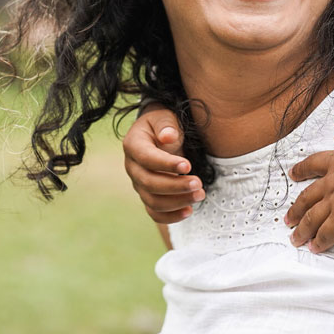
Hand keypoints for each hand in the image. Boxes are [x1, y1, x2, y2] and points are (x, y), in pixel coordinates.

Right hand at [123, 105, 203, 222]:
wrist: (159, 135)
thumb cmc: (163, 125)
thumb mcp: (164, 117)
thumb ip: (166, 125)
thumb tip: (168, 136)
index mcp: (133, 145)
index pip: (146, 158)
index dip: (166, 164)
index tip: (188, 165)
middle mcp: (132, 167)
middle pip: (149, 183)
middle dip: (175, 186)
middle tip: (199, 184)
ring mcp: (138, 184)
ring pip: (153, 201)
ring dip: (177, 202)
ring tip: (200, 195)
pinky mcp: (148, 196)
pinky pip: (155, 213)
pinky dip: (171, 216)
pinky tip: (189, 210)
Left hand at [284, 123, 333, 251]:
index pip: (314, 165)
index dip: (302, 170)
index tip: (293, 174)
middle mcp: (332, 182)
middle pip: (307, 197)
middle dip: (296, 209)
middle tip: (288, 218)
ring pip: (312, 217)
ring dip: (303, 229)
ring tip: (296, 238)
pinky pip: (327, 233)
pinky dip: (320, 242)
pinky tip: (315, 248)